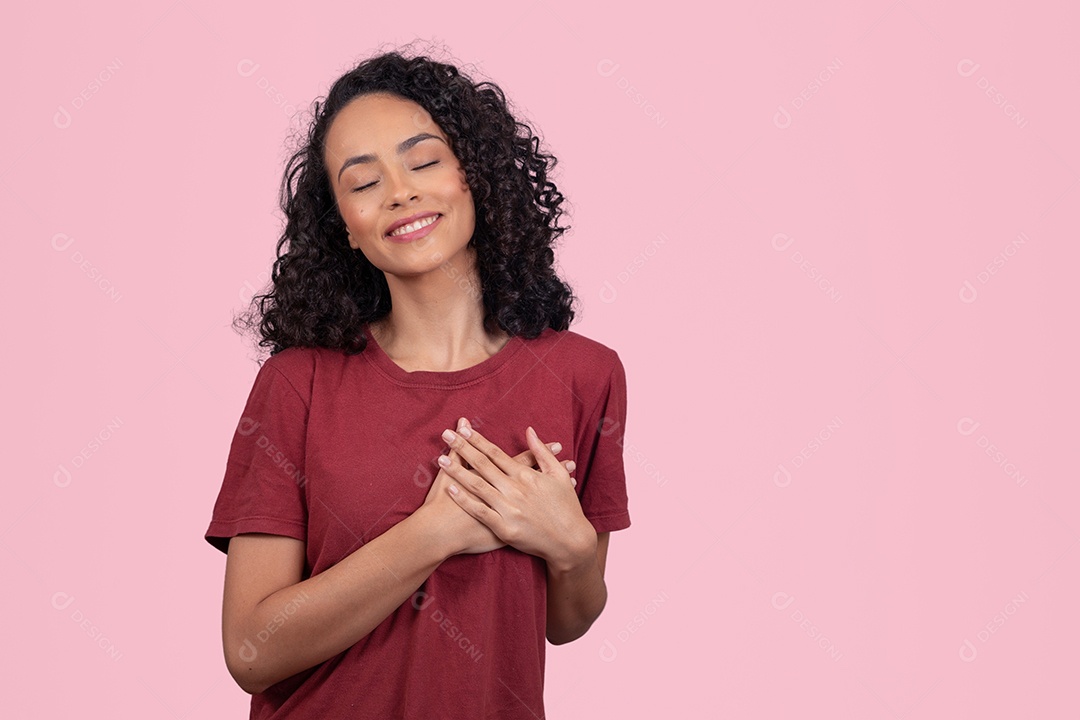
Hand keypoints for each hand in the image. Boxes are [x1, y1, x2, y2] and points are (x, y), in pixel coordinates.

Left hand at [438, 418, 594, 571]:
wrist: (570, 541)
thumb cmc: (566, 507)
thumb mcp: (559, 475)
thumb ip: (542, 452)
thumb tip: (529, 430)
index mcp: (526, 476)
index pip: (496, 453)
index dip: (478, 439)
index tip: (463, 428)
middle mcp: (515, 490)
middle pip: (483, 464)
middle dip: (463, 447)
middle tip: (446, 434)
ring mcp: (508, 509)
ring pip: (477, 486)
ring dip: (457, 471)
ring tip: (440, 458)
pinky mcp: (503, 528)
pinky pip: (479, 511)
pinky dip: (464, 499)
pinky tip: (450, 488)